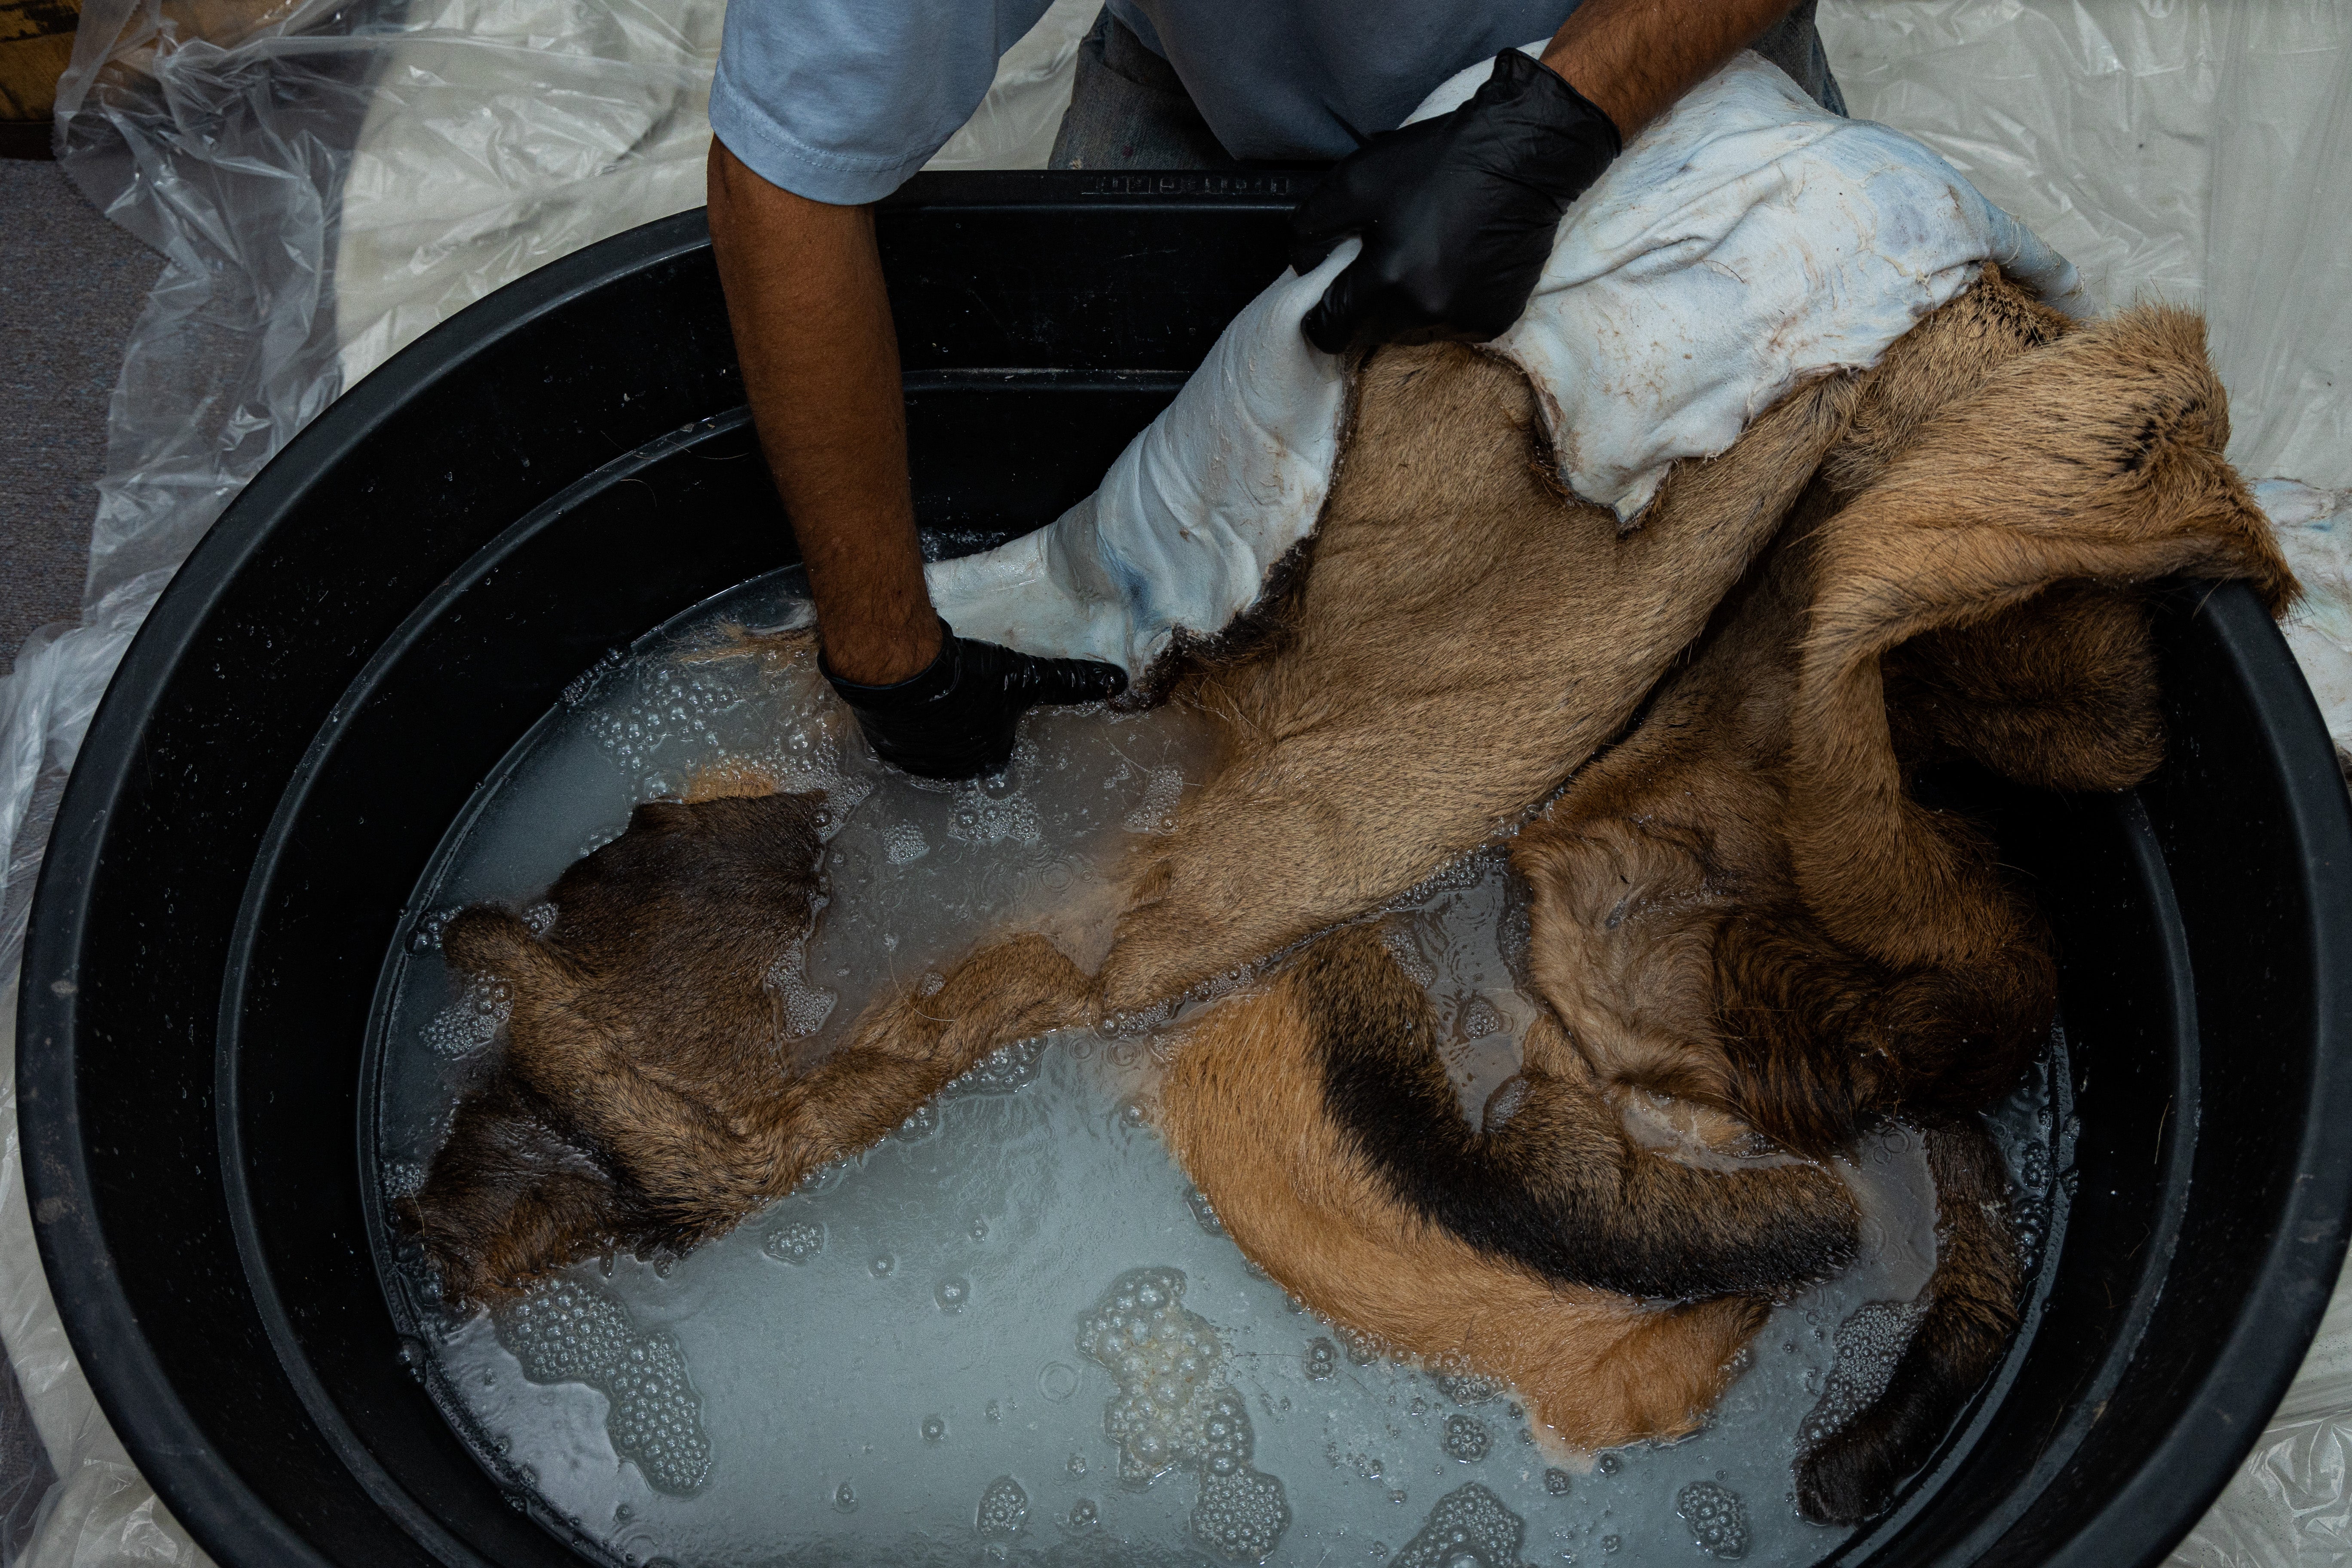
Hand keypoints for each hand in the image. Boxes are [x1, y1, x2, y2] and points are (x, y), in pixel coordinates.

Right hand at [824, 620, 1127, 779]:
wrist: (903, 673)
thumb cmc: (970, 679)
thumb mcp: (1027, 677)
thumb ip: (1070, 682)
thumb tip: (1118, 680)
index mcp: (988, 758)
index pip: (999, 748)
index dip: (996, 725)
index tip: (990, 704)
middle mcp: (952, 769)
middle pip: (964, 749)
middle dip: (964, 728)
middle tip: (961, 696)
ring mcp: (917, 761)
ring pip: (931, 746)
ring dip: (934, 727)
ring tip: (935, 697)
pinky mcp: (886, 746)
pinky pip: (900, 738)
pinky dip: (906, 723)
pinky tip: (908, 701)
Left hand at [1288, 50, 1619, 354]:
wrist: (1525, 154)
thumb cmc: (1440, 161)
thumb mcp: (1357, 178)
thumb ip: (1313, 226)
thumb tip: (1303, 263)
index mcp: (1390, 281)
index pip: (1332, 329)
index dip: (1320, 316)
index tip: (1324, 299)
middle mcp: (1428, 311)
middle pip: (1372, 332)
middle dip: (1366, 305)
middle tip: (1380, 261)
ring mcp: (1466, 319)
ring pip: (1413, 331)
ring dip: (1407, 306)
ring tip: (1422, 258)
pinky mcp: (1496, 319)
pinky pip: (1453, 324)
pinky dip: (1446, 303)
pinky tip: (1456, 264)